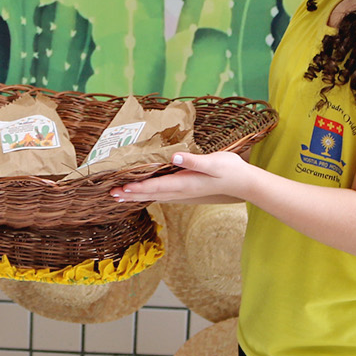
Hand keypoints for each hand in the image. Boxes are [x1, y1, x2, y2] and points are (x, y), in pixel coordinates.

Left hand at [110, 151, 247, 204]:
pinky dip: (149, 194)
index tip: (122, 188)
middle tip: (111, 194)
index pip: (156, 186)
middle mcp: (181, 191)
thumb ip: (194, 161)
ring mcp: (184, 193)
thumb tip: (175, 158)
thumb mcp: (214, 162)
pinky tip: (143, 194)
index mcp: (185, 183)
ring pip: (156, 196)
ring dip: (137, 196)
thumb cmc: (230, 170)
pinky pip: (163, 195)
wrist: (244, 184)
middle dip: (131, 194)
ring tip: (120, 197)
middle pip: (151, 194)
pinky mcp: (187, 191)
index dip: (138, 187)